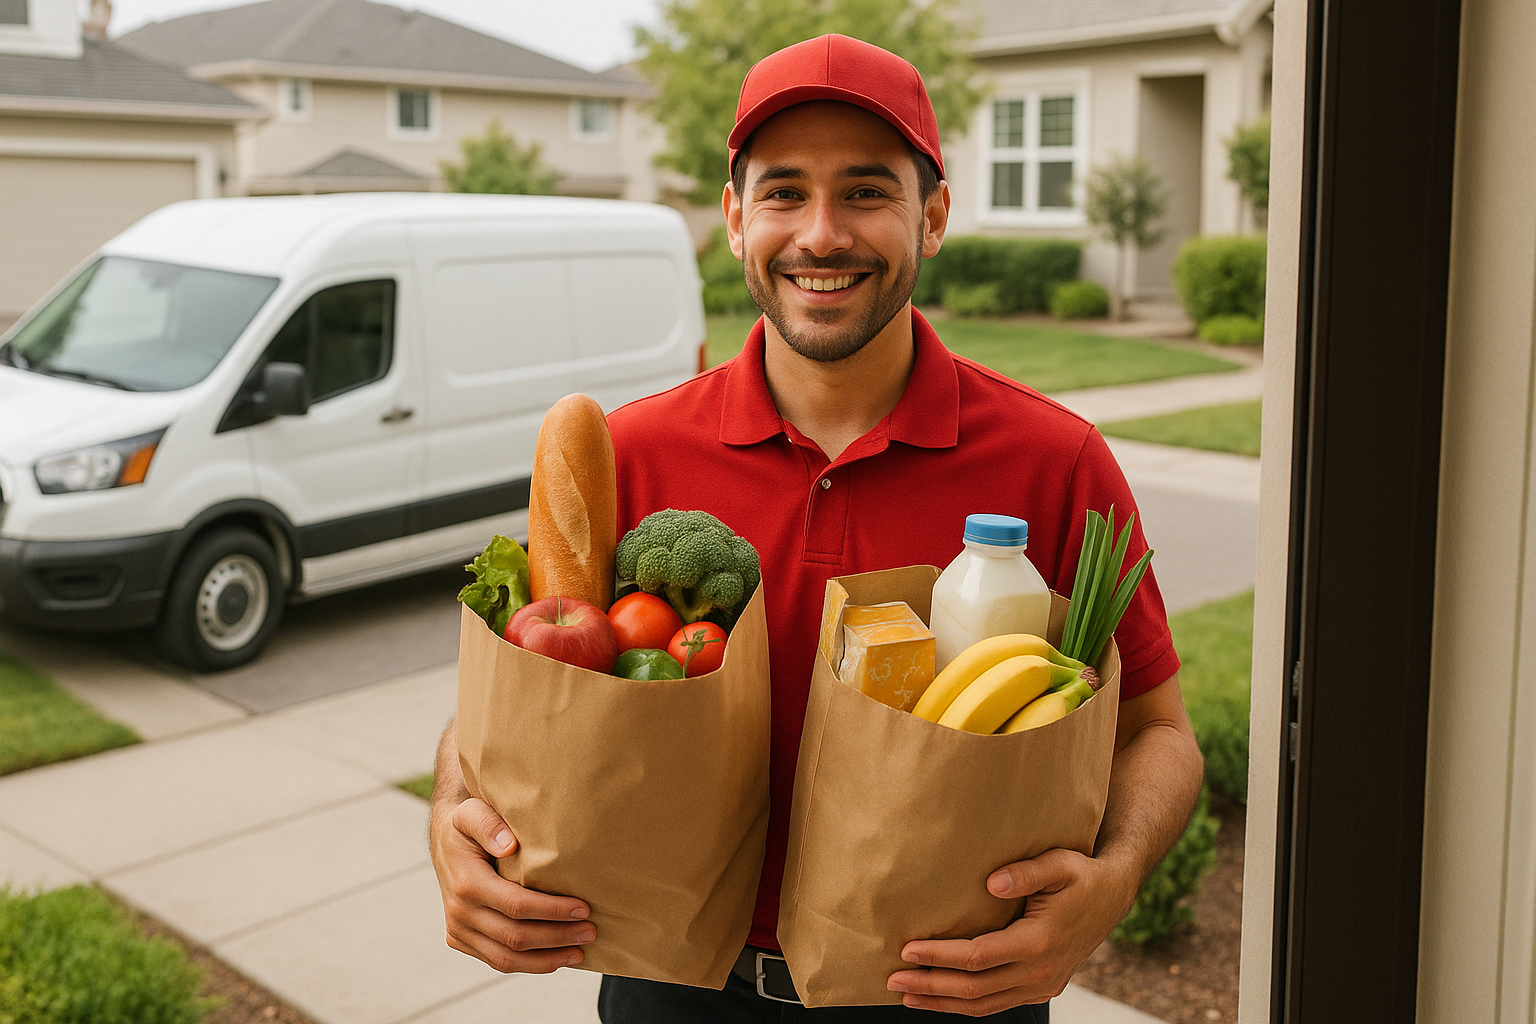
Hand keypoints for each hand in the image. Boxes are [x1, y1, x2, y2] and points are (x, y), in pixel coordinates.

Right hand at [430, 793, 595, 973]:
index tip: (583, 908)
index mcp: (467, 883)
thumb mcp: (473, 812)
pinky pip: (497, 961)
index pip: (517, 906)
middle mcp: (459, 913)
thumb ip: (489, 824)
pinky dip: (529, 964)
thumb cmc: (468, 824)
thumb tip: (509, 845)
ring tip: (579, 953)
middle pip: (515, 937)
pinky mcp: (461, 940)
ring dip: (547, 960)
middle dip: (557, 938)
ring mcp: (458, 930)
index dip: (552, 911)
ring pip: (506, 959)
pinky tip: (556, 958)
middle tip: (590, 932)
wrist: (445, 841)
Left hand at [885, 848, 1134, 1015]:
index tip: (907, 950)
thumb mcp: (1059, 863)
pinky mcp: (1042, 987)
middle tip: (893, 980)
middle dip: (931, 986)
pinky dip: (967, 1005)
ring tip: (907, 997)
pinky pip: (998, 1004)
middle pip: (975, 988)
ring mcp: (1043, 984)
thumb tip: (991, 882)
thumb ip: (1026, 872)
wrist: (1113, 896)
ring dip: (943, 1002)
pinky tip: (941, 999)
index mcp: (1040, 942)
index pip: (977, 957)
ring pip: (985, 1004)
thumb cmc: (1081, 874)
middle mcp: (1041, 971)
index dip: (940, 956)